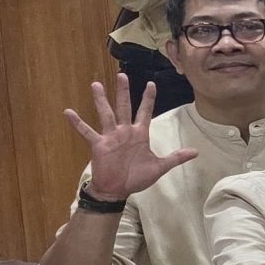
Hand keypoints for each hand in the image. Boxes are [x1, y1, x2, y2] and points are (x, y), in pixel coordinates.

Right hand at [64, 74, 196, 201]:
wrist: (117, 190)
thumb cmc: (136, 178)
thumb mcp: (159, 167)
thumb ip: (176, 157)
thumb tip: (196, 152)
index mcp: (140, 134)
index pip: (145, 112)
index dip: (148, 98)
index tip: (151, 84)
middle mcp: (125, 131)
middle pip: (125, 106)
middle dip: (124, 91)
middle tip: (122, 74)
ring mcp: (111, 137)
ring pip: (106, 114)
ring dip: (101, 100)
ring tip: (96, 84)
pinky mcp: (99, 145)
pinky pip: (87, 132)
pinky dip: (78, 123)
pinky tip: (68, 112)